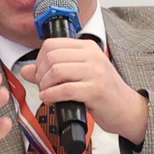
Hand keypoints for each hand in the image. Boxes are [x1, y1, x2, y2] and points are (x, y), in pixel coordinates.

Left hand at [27, 36, 149, 146]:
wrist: (127, 109)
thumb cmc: (103, 93)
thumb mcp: (78, 76)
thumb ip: (51, 71)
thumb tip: (26, 70)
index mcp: (87, 47)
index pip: (52, 44)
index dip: (39, 59)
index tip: (39, 73)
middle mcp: (92, 56)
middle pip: (52, 56)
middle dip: (40, 74)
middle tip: (43, 86)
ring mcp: (95, 72)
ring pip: (56, 71)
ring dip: (44, 85)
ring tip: (47, 93)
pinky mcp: (95, 90)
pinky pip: (64, 89)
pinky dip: (51, 95)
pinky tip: (50, 99)